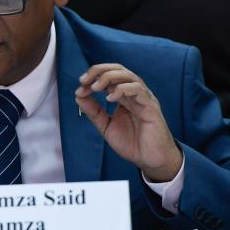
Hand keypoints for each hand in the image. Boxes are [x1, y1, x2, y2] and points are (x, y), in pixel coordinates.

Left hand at [75, 63, 183, 181]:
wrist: (150, 160)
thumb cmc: (132, 143)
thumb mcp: (106, 126)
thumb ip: (94, 111)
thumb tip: (78, 95)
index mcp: (124, 96)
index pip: (109, 75)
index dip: (93, 77)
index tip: (80, 88)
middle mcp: (134, 94)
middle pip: (118, 69)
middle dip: (99, 71)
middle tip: (84, 81)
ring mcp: (144, 99)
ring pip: (129, 76)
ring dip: (109, 78)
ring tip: (96, 88)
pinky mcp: (151, 107)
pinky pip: (138, 90)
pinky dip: (122, 89)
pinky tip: (110, 99)